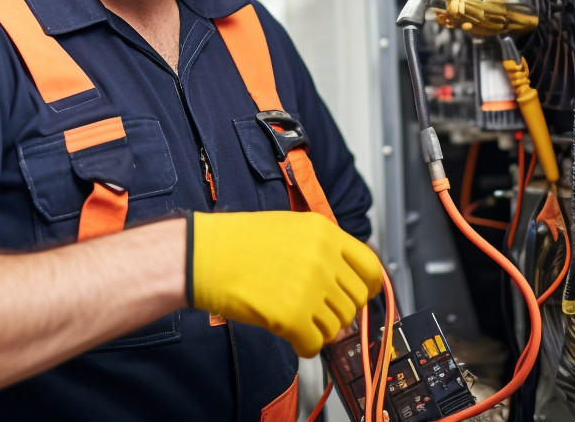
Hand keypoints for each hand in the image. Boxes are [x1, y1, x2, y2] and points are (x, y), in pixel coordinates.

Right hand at [189, 211, 382, 356]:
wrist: (204, 256)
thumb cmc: (237, 241)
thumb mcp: (290, 228)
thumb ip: (321, 249)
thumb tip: (342, 278)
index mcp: (324, 233)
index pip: (370, 266)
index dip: (369, 286)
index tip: (363, 295)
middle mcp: (323, 259)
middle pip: (356, 300)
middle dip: (340, 311)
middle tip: (321, 311)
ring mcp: (310, 288)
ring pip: (338, 325)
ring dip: (322, 328)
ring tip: (300, 320)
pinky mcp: (292, 316)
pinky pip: (315, 344)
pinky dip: (306, 346)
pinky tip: (293, 336)